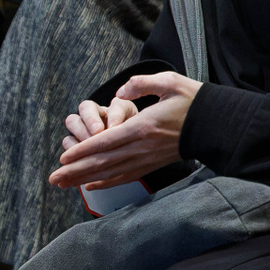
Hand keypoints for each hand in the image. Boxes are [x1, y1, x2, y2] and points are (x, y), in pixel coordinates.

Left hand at [50, 71, 200, 188]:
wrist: (217, 125)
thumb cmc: (192, 100)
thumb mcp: (168, 82)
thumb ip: (141, 84)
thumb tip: (119, 92)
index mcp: (143, 127)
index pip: (107, 141)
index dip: (83, 150)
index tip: (63, 157)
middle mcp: (142, 147)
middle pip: (103, 162)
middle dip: (75, 171)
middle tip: (52, 178)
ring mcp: (146, 159)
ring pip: (110, 173)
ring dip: (84, 179)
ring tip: (62, 184)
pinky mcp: (151, 165)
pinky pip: (125, 177)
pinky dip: (106, 183)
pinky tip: (89, 186)